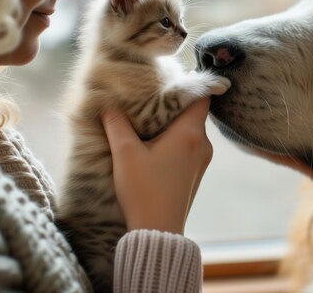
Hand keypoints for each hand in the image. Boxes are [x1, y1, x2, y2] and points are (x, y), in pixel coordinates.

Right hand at [101, 98, 212, 234]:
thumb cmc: (143, 191)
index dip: (187, 85)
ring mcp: (202, 160)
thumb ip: (116, 122)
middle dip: (172, 105)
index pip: (201, 96)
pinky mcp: (195, 173)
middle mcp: (203, 144)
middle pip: (194, 112)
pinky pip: (189, 146)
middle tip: (149, 100)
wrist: (157, 232)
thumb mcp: (124, 153)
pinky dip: (175, 140)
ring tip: (147, 123)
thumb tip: (109, 102)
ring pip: (190, 130)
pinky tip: (153, 145)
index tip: (167, 81)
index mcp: (191, 133)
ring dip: (172, 124)